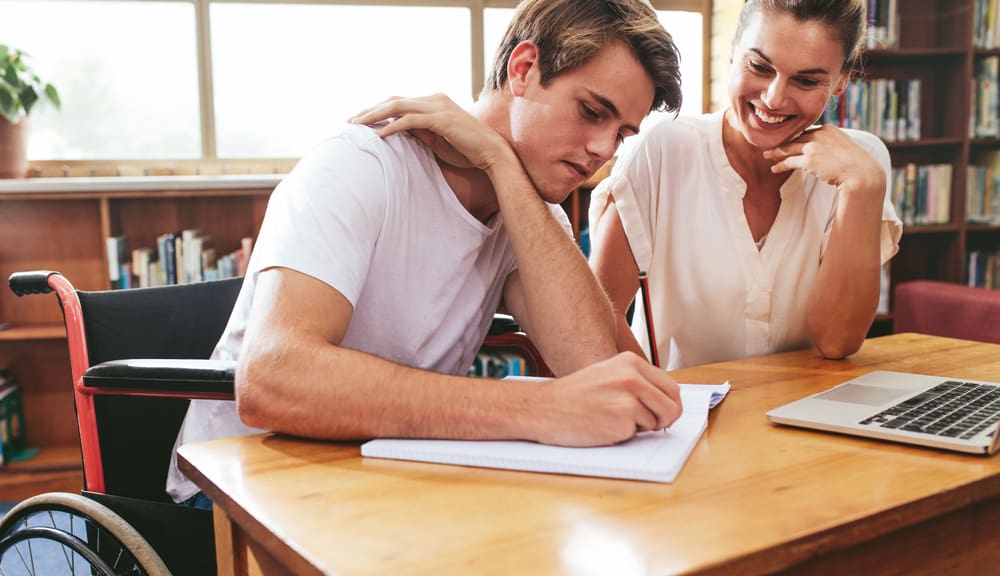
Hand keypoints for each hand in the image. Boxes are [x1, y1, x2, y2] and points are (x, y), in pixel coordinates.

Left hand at [348, 93, 511, 170]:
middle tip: (350, 121)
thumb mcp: (437, 139)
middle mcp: (434, 99)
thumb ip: (419, 131)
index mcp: (434, 102)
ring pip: (398, 106)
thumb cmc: (466, 150)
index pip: (399, 101)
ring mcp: (438, 107)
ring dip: (375, 115)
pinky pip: (410, 120)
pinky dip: (392, 126)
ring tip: (357, 125)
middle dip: (369, 110)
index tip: (360, 121)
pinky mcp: (441, 119)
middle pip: (394, 100)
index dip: (378, 109)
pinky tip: (379, 135)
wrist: (492, 152)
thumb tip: (398, 130)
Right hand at [528, 352, 682, 446]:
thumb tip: (665, 403)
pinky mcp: (622, 419)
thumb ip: (635, 383)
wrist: (543, 408)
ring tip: (613, 420)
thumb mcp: (606, 376)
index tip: (660, 413)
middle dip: (663, 420)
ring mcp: (628, 397)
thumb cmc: (572, 396)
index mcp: (630, 362)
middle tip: (644, 425)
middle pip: (672, 406)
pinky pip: (638, 434)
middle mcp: (632, 376)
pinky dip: (625, 436)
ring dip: (640, 428)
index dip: (668, 405)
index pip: (671, 387)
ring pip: (658, 422)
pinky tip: (604, 427)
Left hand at [763, 125, 884, 195]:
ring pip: (789, 148)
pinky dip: (780, 165)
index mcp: (829, 129)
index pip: (807, 132)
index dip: (796, 138)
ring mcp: (813, 146)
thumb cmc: (857, 165)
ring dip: (776, 152)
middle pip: (796, 138)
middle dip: (783, 143)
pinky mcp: (809, 160)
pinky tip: (774, 169)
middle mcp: (819, 135)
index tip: (788, 142)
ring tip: (767, 156)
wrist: (862, 173)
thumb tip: (828, 154)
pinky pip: (789, 161)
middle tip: (771, 147)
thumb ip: (833, 146)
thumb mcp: (846, 148)